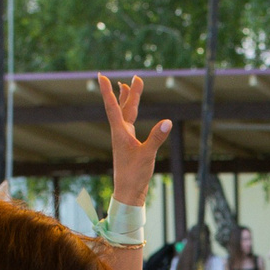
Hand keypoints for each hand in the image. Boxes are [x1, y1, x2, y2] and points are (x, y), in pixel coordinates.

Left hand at [99, 74, 172, 212]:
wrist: (128, 193)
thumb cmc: (134, 175)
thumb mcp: (147, 155)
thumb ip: (156, 138)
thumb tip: (167, 122)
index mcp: (120, 133)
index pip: (113, 107)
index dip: (107, 91)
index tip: (101, 76)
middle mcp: (120, 133)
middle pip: (124, 107)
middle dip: (130, 92)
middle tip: (136, 77)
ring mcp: (124, 139)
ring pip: (126, 115)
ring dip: (128, 101)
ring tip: (126, 87)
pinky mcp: (129, 146)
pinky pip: (129, 124)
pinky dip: (131, 114)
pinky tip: (133, 113)